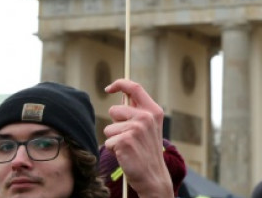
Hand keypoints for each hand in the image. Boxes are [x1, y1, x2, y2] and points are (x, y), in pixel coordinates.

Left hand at [104, 79, 173, 197]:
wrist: (153, 175)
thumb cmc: (147, 151)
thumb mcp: (149, 127)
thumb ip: (137, 111)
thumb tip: (121, 99)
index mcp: (154, 110)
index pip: (134, 87)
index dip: (119, 84)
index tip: (109, 88)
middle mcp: (146, 116)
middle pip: (115, 110)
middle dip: (116, 123)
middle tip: (128, 136)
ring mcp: (136, 128)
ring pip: (109, 127)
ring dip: (114, 138)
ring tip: (128, 147)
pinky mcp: (125, 140)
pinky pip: (107, 140)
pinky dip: (112, 149)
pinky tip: (125, 154)